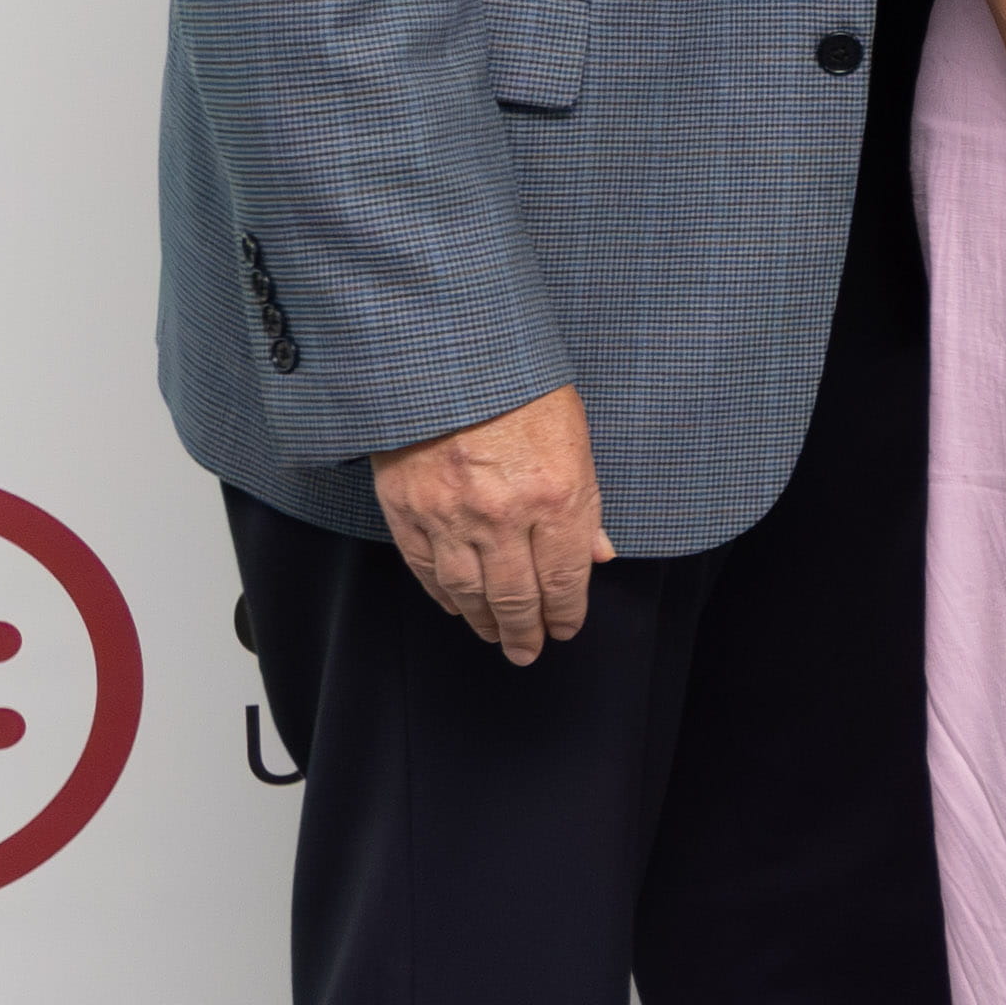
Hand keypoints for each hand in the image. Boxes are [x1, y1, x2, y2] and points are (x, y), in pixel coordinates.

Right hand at [369, 386, 612, 663]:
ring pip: (468, 593)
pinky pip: (427, 569)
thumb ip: (585, 503)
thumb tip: (598, 554)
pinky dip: (443, 595)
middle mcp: (502, 516)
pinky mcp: (407, 509)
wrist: (445, 353)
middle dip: (526, 632)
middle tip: (529, 651)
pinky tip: (456, 607)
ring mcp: (450, 516)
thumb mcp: (574, 437)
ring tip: (496, 636)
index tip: (567, 628)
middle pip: (516, 597)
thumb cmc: (519, 385)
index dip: (566, 613)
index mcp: (555, 496)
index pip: (564, 579)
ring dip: (485, 622)